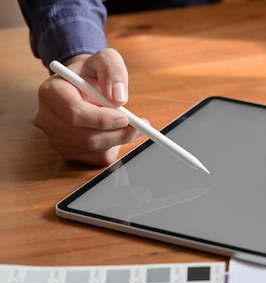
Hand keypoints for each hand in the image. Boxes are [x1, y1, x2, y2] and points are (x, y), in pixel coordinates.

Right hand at [33, 48, 141, 165]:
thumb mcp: (106, 60)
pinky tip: (115, 132)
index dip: (103, 119)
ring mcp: (54, 137)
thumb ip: (113, 72)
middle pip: (85, 137)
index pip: (75, 113)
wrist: (83, 83)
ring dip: (117, 140)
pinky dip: (112, 148)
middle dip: (117, 134)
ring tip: (127, 124)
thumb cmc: (92, 71)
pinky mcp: (67, 151)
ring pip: (92, 149)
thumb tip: (119, 97)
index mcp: (51, 92)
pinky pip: (95, 159)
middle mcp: (46, 117)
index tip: (126, 117)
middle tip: (138, 126)